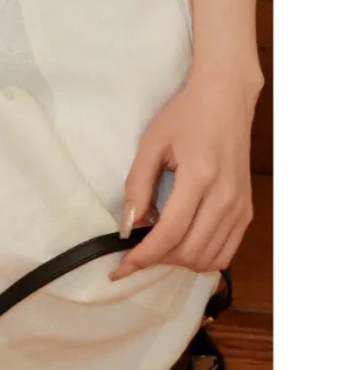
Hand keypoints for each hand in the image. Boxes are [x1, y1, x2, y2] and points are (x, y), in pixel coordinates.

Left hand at [110, 68, 259, 279]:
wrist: (226, 101)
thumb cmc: (185, 116)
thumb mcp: (152, 143)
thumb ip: (138, 185)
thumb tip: (129, 224)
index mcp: (200, 177)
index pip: (171, 233)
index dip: (144, 256)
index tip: (120, 268)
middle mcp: (226, 198)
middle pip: (191, 252)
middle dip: (159, 259)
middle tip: (136, 250)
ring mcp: (241, 207)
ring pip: (210, 259)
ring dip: (180, 261)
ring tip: (158, 245)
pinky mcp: (247, 212)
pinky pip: (226, 252)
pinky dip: (202, 257)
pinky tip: (183, 243)